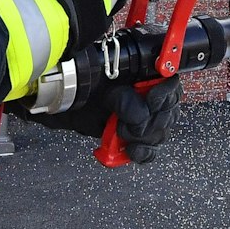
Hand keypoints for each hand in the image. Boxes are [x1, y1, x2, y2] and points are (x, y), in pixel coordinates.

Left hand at [17, 75, 182, 163]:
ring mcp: (141, 119)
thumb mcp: (100, 82)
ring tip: (123, 133)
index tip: (151, 99)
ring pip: (160, 133)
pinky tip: (131, 151)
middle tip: (128, 124)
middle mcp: (146, 96)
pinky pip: (149, 151)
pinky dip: (142, 153)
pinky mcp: (132, 138)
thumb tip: (139, 116)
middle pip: (168, 113)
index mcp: (144, 75)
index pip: (170, 85)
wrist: (59, 100)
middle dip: (151, 121)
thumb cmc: (78, 84)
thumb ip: (124, 97)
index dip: (164, 94)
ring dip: (144, 137)